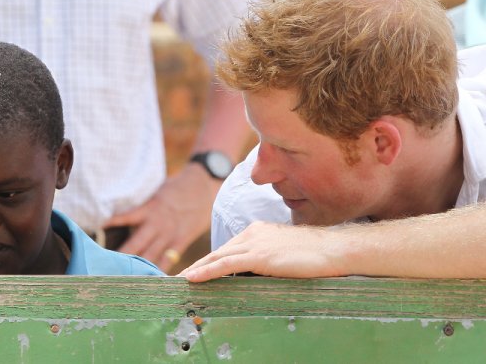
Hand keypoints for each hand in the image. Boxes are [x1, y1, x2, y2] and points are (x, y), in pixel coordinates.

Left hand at [103, 163, 220, 271]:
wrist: (203, 186)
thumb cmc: (176, 187)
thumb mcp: (155, 191)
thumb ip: (141, 204)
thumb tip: (117, 205)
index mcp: (149, 209)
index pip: (124, 218)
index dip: (109, 226)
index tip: (95, 237)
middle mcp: (157, 224)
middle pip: (134, 246)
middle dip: (119, 259)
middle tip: (103, 271)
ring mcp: (169, 235)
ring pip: (149, 257)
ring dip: (137, 269)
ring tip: (121, 282)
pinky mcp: (181, 242)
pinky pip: (167, 260)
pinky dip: (158, 270)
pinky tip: (149, 282)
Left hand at [179, 221, 344, 281]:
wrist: (333, 250)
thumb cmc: (314, 254)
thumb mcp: (284, 253)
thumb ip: (266, 259)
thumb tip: (253, 276)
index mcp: (258, 231)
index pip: (228, 248)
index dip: (210, 260)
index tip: (195, 271)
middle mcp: (252, 233)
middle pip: (218, 252)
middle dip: (197, 265)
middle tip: (179, 278)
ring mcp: (255, 243)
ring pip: (217, 258)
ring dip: (196, 270)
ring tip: (180, 282)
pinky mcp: (259, 256)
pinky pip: (225, 265)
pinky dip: (206, 271)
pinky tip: (192, 278)